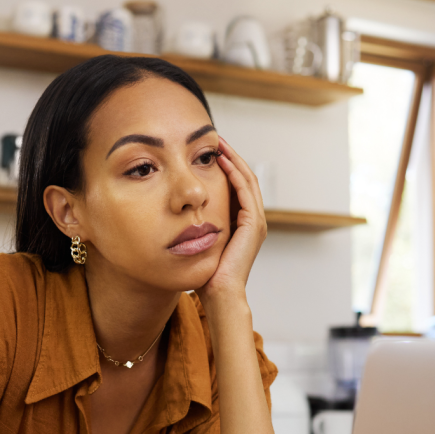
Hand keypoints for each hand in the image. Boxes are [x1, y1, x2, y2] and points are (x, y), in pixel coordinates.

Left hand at [197, 137, 266, 309]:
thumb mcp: (202, 242)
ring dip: (234, 160)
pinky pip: (245, 191)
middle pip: (245, 178)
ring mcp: (256, 222)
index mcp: (243, 224)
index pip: (237, 186)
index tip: (209, 151)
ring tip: (219, 144)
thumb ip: (198, 226)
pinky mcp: (253, 225)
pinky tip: (222, 161)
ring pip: (247, 180)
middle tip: (216, 139)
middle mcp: (253, 220)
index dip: (226, 166)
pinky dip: (235, 174)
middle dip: (231, 157)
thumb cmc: (207, 275)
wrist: (219, 294)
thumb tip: (178, 213)